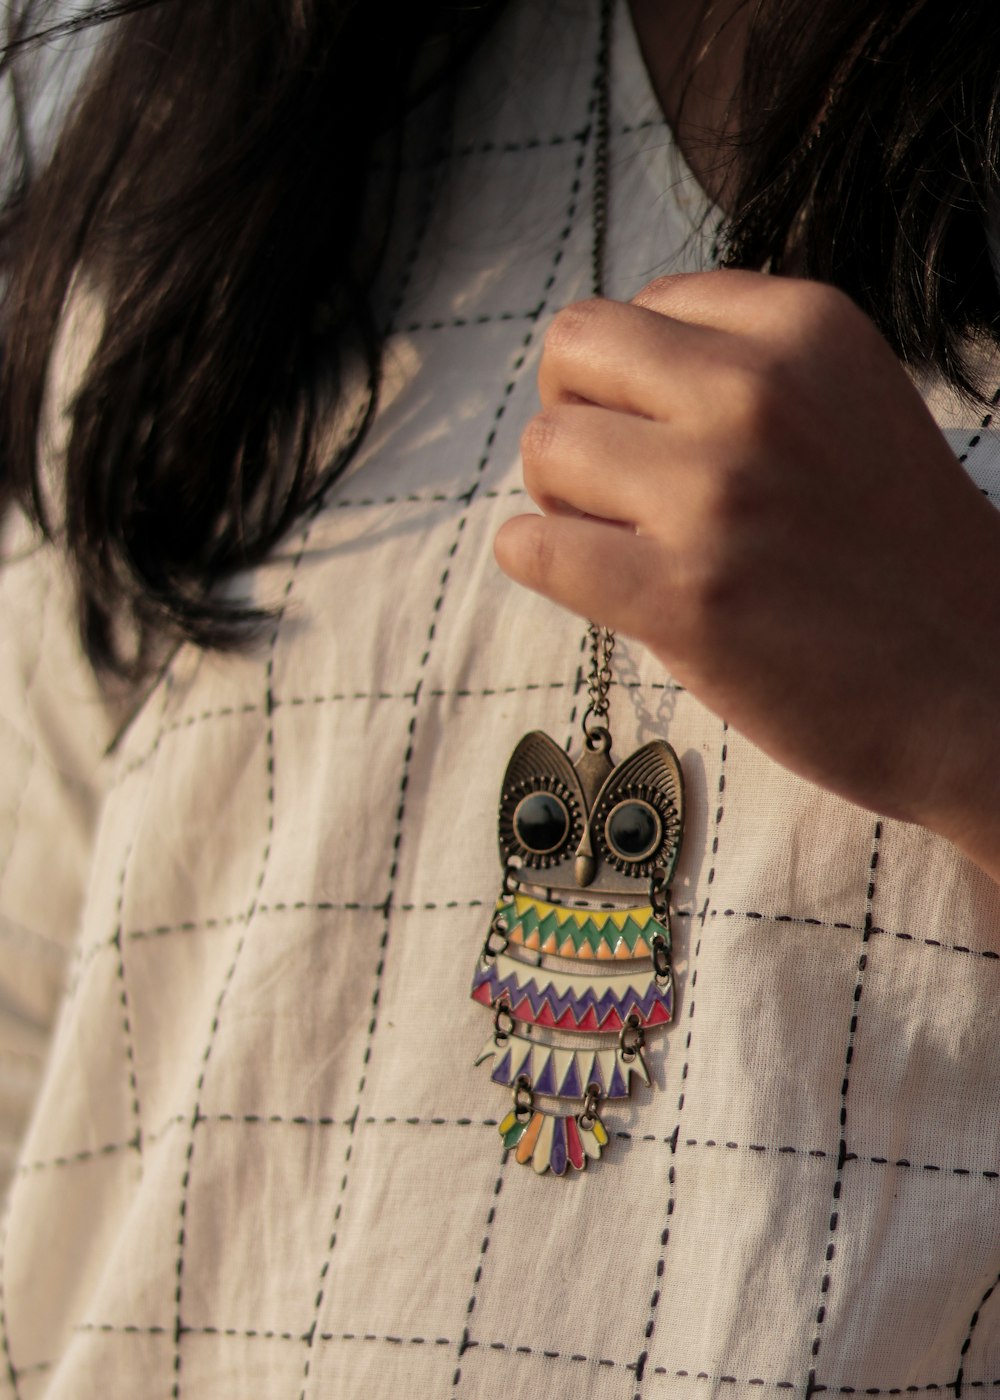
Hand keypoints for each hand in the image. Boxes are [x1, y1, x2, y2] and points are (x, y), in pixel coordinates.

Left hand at [495, 270, 999, 878]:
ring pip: (545, 450)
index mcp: (805, 328)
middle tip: (616, 483)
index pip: (639, 307)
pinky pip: (532, 548)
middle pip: (572, 351)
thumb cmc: (901, 556)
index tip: (664, 438)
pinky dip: (541, 564)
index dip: (630, 379)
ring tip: (624, 542)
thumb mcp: (847, 405)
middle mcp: (756, 392)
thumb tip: (604, 380)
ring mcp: (714, 493)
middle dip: (577, 415)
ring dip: (563, 499)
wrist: (977, 683)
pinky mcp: (680, 596)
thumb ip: (742, 369)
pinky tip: (600, 585)